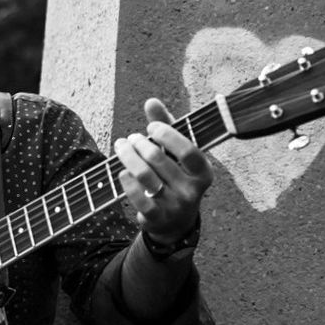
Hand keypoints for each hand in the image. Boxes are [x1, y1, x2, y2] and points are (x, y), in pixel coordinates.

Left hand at [114, 98, 212, 244]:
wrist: (175, 223)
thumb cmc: (175, 177)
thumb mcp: (176, 154)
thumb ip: (167, 127)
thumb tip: (151, 101)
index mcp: (204, 172)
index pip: (188, 151)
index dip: (167, 135)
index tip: (151, 127)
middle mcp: (192, 191)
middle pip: (158, 160)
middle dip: (139, 144)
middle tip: (129, 138)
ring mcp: (175, 206)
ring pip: (145, 176)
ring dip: (128, 158)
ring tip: (121, 148)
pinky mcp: (157, 218)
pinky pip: (138, 197)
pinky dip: (127, 182)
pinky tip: (122, 172)